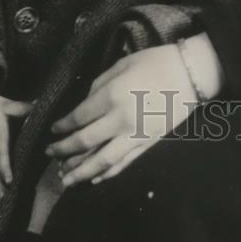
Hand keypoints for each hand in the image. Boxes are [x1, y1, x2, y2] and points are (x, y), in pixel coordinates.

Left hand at [46, 38, 219, 187]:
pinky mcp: (149, 143)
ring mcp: (136, 135)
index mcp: (112, 96)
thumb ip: (99, 85)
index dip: (62, 127)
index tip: (51, 131)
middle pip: (85, 142)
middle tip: (50, 154)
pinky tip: (95, 179)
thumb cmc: (156, 62)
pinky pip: (124, 163)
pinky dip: (108, 173)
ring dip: (81, 171)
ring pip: (103, 161)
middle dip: (64, 150)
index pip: (79, 117)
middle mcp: (121, 120)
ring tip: (65, 179)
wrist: (191, 73)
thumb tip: (84, 104)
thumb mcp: (122, 64)